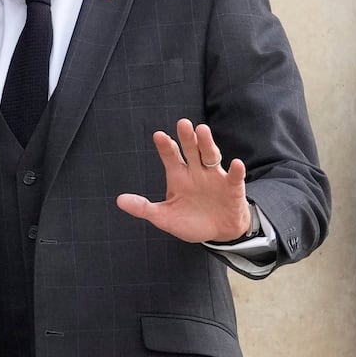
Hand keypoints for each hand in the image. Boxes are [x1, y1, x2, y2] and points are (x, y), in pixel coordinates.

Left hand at [115, 119, 252, 243]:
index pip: (171, 157)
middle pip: (191, 150)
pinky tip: (236, 164)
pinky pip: (234, 177)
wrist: (218, 233)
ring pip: (210, 157)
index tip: (159, 135)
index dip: (165, 147)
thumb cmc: (190, 221)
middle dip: (187, 138)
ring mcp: (215, 177)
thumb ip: (143, 208)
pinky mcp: (232, 187)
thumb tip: (119, 200)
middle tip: (182, 124)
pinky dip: (236, 171)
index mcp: (178, 176)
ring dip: (207, 144)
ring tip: (202, 131)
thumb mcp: (164, 217)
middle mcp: (196, 171)